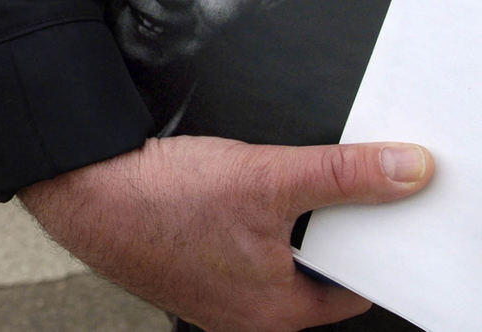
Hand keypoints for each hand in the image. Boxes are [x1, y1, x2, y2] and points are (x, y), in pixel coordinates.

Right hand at [18, 136, 432, 331]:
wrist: (83, 191)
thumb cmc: (160, 202)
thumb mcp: (268, 178)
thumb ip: (344, 175)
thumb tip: (404, 171)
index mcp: (277, 312)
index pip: (352, 285)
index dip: (366, 240)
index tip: (370, 206)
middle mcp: (245, 316)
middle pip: (310, 268)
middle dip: (317, 226)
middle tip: (306, 184)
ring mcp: (211, 295)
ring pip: (268, 255)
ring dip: (273, 220)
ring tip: (255, 185)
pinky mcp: (184, 271)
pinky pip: (231, 248)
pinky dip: (237, 220)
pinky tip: (217, 191)